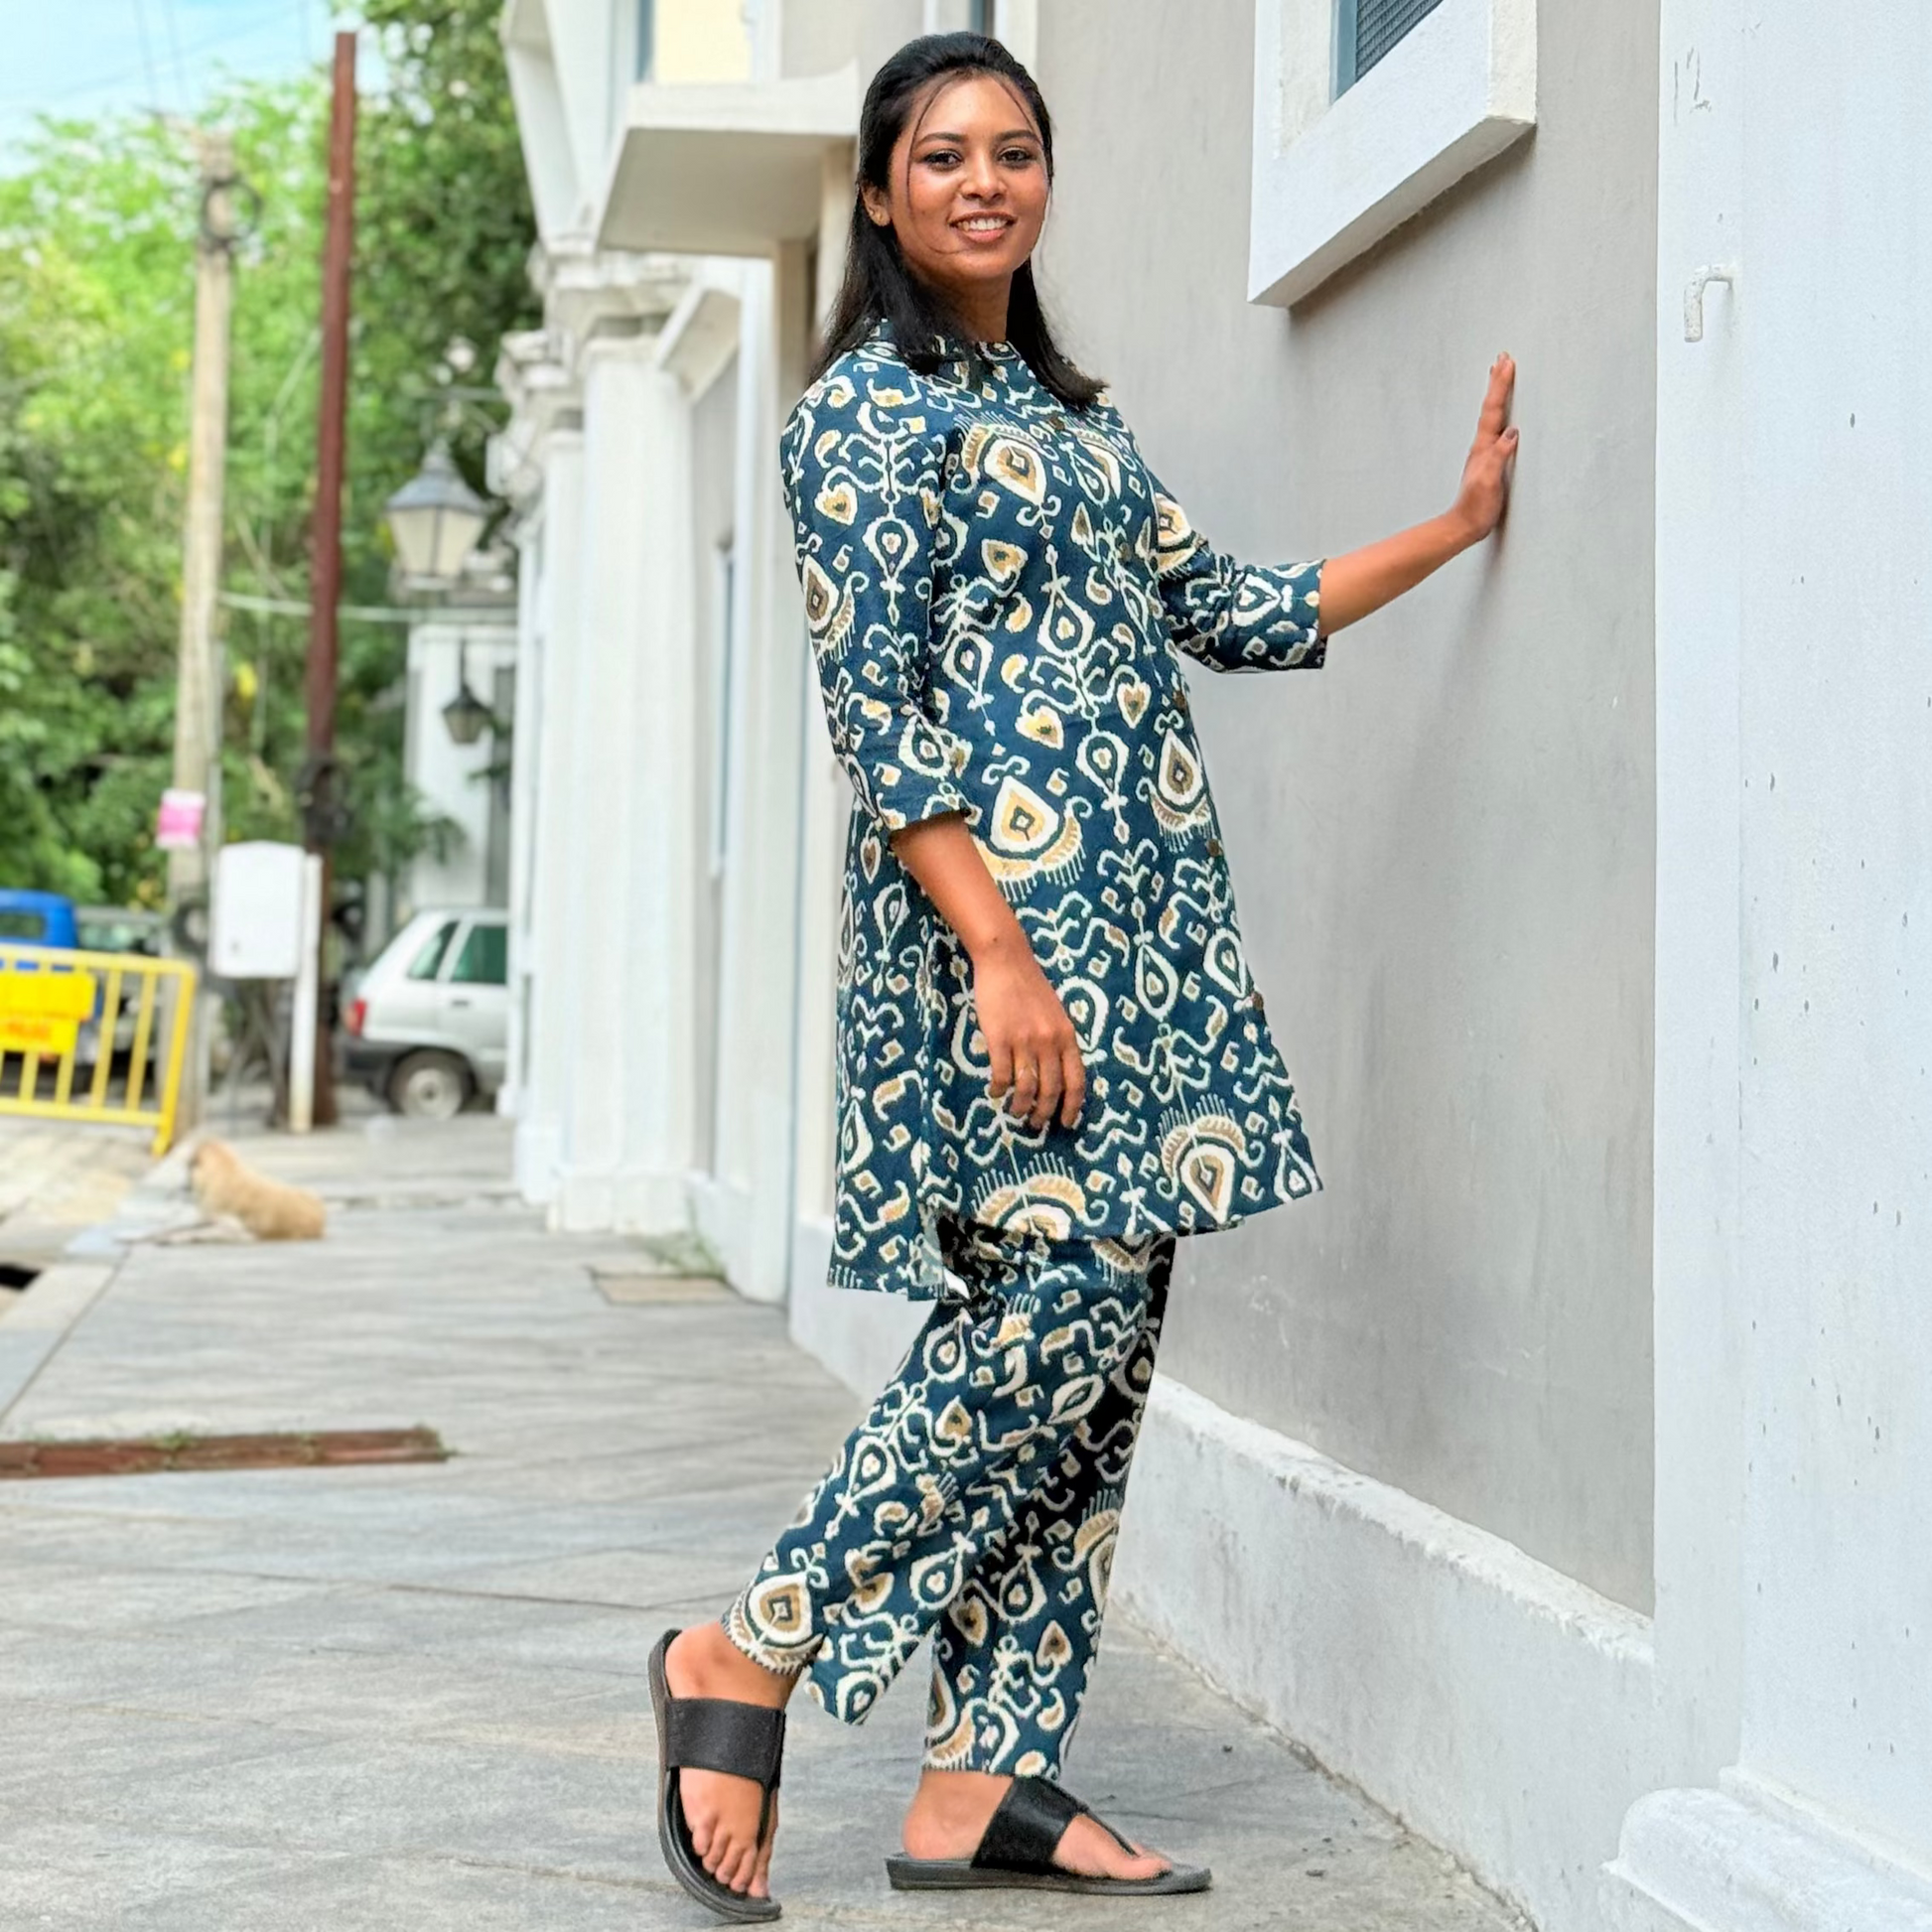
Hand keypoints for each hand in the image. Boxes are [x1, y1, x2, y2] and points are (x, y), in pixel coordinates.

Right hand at [972, 938, 1085, 1130]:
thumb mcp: (1056, 1014)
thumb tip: (1056, 1074)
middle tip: (1035, 1125)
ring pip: (1025, 1088)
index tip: (1067, 1122)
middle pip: (1050, 1090)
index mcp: (1067, 1036)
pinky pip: (1000, 1075)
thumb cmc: (1030, 986)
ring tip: (1014, 1112)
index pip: (1076, 1081)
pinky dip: (998, 1089)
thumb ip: (1058, 1041)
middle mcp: (1049, 1042)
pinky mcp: (999, 1038)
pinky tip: (994, 1092)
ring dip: (1020, 1106)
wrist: (1006, 960)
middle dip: (1043, 1114)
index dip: (1072, 1106)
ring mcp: (1024, 1041)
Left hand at [1451, 352, 1518, 542]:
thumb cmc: (1477, 507)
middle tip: (1501, 359)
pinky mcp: (1489, 461)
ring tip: (1498, 376)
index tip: (1506, 363)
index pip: (1494, 410)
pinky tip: (1502, 416)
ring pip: (1492, 416)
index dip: (1500, 386)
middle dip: (1497, 382)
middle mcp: (1482, 446)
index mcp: (1484, 447)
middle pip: (1491, 407)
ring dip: (1496, 394)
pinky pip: (1495, 429)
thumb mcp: (1489, 482)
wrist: (1464, 525)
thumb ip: (1498, 457)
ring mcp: (1484, 453)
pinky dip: (1499, 415)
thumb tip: (1512, 432)